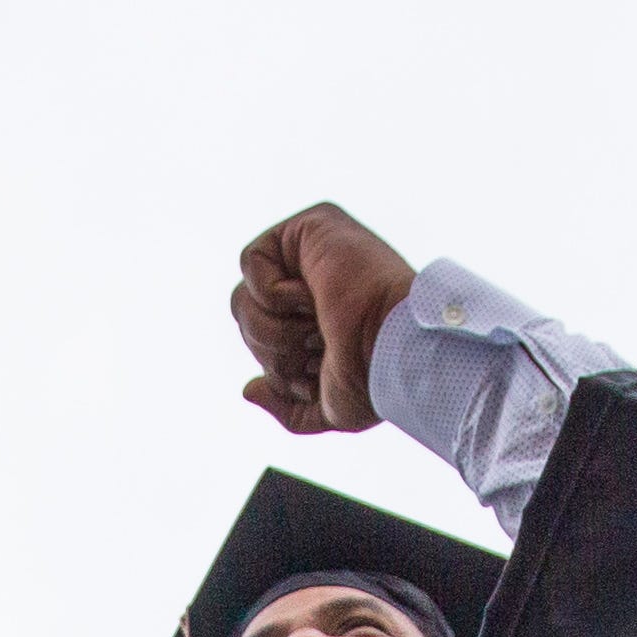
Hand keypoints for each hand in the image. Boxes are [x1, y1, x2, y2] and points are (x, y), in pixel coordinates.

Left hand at [233, 202, 416, 434]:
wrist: (394, 353)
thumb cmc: (375, 381)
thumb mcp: (331, 409)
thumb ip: (287, 407)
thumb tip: (248, 390)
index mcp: (320, 319)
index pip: (263, 343)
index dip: (281, 368)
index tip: (320, 367)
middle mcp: (315, 283)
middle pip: (247, 321)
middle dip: (275, 351)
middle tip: (318, 347)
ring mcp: (312, 252)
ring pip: (242, 298)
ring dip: (275, 329)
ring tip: (317, 326)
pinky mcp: (308, 228)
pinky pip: (251, 263)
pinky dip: (275, 295)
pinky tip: (314, 297)